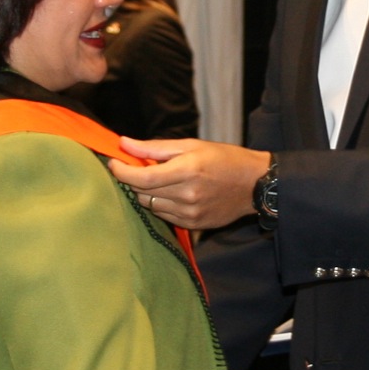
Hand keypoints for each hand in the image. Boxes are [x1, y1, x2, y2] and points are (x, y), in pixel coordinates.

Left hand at [109, 138, 271, 230]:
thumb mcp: (190, 145)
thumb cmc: (223, 159)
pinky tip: (171, 193)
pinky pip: (163, 215)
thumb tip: (123, 144)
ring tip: (158, 180)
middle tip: (135, 167)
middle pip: (142, 192)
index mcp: (187, 170)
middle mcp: (187, 195)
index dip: (122, 172)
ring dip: (146, 192)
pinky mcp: (193, 225)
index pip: (142, 178)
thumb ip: (154, 147)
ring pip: (149, 206)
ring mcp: (190, 213)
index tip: (114, 163)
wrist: (254, 184)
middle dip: (132, 180)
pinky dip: (159, 204)